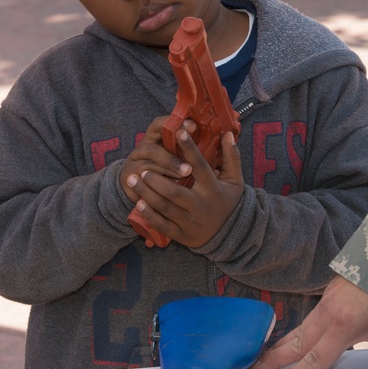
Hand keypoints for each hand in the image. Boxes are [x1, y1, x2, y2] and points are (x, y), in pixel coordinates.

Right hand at [118, 116, 194, 203]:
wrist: (137, 187)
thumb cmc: (165, 168)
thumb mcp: (175, 154)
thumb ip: (190, 147)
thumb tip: (222, 138)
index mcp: (153, 138)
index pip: (159, 125)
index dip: (173, 124)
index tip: (192, 126)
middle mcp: (141, 149)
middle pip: (153, 150)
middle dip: (172, 159)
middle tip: (190, 168)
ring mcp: (132, 165)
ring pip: (148, 168)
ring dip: (166, 174)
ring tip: (182, 180)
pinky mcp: (128, 181)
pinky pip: (140, 184)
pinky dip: (154, 189)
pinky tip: (168, 195)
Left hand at [127, 129, 243, 247]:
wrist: (231, 235)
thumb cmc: (230, 201)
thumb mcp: (234, 179)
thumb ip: (231, 156)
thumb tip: (228, 134)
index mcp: (212, 189)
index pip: (199, 166)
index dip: (189, 149)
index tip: (179, 133)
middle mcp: (200, 206)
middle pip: (174, 192)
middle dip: (155, 180)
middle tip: (143, 170)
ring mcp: (190, 222)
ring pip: (164, 207)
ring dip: (146, 194)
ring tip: (133, 181)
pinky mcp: (182, 235)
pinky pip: (162, 225)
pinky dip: (149, 214)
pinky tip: (138, 203)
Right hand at [254, 276, 367, 368]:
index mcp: (344, 325)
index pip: (314, 358)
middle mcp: (330, 311)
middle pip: (297, 341)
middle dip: (275, 356)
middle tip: (254, 366)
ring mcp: (329, 298)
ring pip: (302, 325)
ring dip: (285, 340)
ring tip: (267, 352)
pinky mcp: (332, 288)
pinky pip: (312, 313)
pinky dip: (301, 326)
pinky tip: (299, 334)